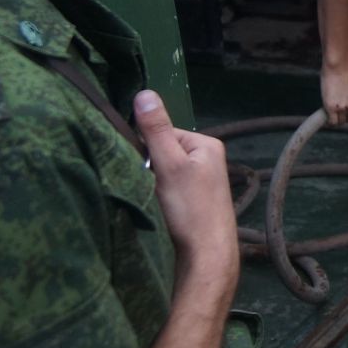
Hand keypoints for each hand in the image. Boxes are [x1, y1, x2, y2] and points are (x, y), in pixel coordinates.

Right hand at [135, 91, 239, 305]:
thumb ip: (156, 130)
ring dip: (150, 183)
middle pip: (162, 152)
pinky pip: (167, 189)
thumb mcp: (169, 164)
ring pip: (162, 172)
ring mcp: (202, 181)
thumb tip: (144, 93)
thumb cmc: (190, 209)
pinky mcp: (194, 200)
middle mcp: (208, 159)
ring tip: (154, 200)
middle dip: (148, 167)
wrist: (206, 254)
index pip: (163, 132)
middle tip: (147, 187)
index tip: (140, 167)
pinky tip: (160, 210)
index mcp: (206, 144)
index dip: (145, 148)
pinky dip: (158, 196)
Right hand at [321, 66, 347, 124]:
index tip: (346, 112)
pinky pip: (332, 122)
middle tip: (339, 108)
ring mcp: (343, 109)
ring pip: (340, 122)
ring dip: (336, 118)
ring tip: (333, 110)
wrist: (337, 69)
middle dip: (344, 115)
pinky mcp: (331, 108)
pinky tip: (328, 116)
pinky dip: (330, 122)